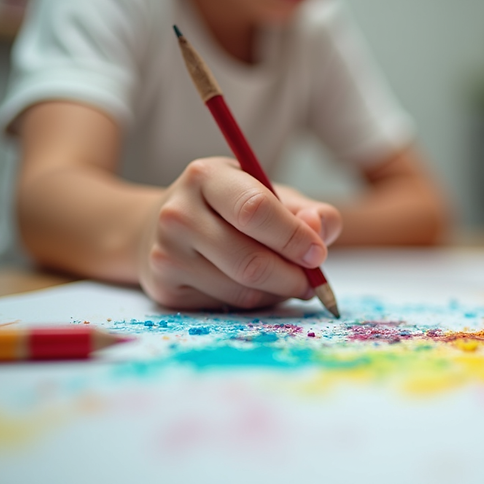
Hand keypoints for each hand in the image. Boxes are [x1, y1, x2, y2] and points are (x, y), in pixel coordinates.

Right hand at [137, 157, 341, 309]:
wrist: (164, 227)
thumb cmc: (231, 208)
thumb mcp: (269, 194)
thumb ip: (306, 210)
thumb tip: (318, 229)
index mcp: (206, 177)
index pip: (255, 210)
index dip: (293, 237)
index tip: (319, 254)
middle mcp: (178, 214)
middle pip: (250, 261)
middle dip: (293, 277)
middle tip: (314, 282)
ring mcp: (166, 254)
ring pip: (242, 290)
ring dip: (277, 292)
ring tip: (287, 280)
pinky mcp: (165, 288)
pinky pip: (227, 306)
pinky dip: (255, 302)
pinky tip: (256, 286)